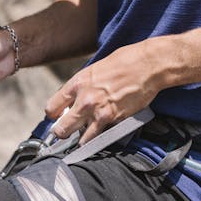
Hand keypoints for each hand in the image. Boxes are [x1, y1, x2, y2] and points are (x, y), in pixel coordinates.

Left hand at [45, 40, 163, 143]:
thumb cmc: (125, 61)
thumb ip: (84, 86)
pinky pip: (102, 136)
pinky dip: (102, 136)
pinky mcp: (115, 121)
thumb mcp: (96, 69)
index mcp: (77, 83)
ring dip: (82, 139)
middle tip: (67, 132)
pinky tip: (104, 130)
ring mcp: (99, 113)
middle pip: (61, 129)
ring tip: (86, 136)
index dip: (54, 116)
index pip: (52, 108)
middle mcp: (85, 99)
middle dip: (63, 133)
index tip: (58, 117)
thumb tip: (76, 98)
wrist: (148, 65)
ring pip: (81, 139)